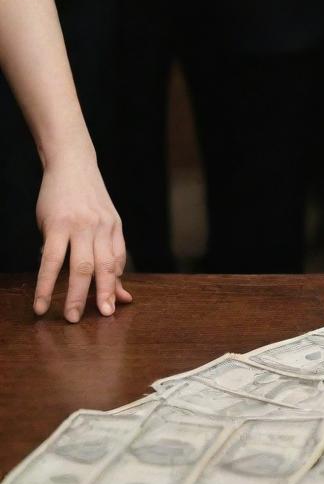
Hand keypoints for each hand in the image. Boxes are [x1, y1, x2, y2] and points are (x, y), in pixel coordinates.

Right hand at [34, 150, 131, 321]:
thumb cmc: (86, 199)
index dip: (115, 287)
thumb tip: (123, 295)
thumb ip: (110, 256)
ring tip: (70, 318)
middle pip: (104, 268)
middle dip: (102, 296)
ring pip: (80, 267)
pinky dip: (46, 284)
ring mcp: (80, 226)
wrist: (72, 164)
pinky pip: (52, 260)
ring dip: (76, 295)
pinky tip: (41, 302)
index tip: (112, 310)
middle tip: (99, 319)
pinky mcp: (57, 225)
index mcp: (114, 229)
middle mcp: (102, 229)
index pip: (116, 264)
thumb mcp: (104, 223)